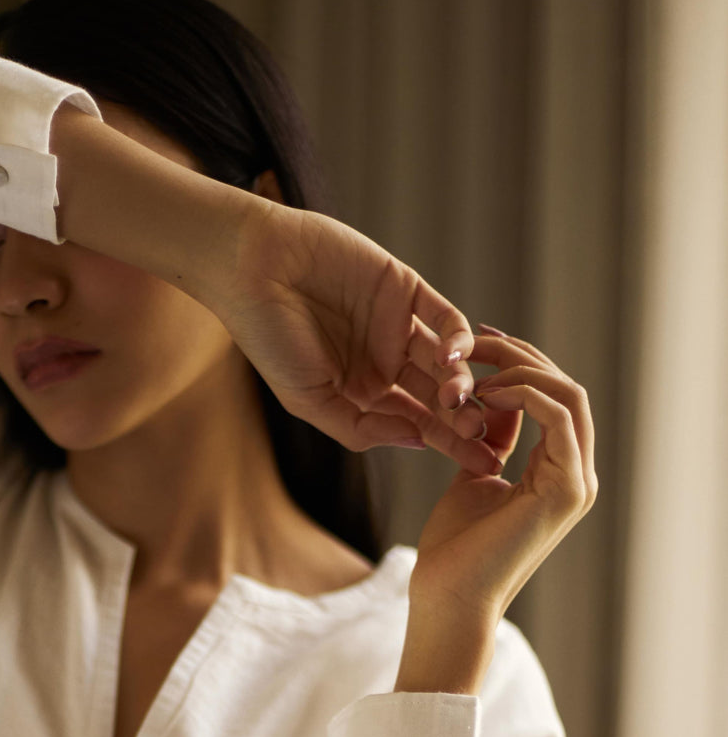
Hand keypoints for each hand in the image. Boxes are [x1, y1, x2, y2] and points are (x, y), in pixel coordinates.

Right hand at [215, 197, 498, 472]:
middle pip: (439, 397)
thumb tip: (416, 440)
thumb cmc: (269, 339)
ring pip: (447, 361)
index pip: (418, 424)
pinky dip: (457, 338)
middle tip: (481, 437)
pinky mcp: (405, 287)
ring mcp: (397, 325)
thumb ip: (360, 426)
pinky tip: (452, 358)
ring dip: (461, 384)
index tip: (485, 467)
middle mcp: (385, 362)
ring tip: (460, 402)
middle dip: (464, 420)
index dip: (451, 446)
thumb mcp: (309, 400)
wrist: (252, 269)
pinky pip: (444, 316)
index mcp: (363, 394)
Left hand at [396, 328, 596, 689]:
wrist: (448, 599)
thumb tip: (488, 403)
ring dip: (521, 370)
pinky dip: (523, 394)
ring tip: (474, 367)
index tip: (476, 343)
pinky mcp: (567, 490)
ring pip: (569, 395)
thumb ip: (489, 441)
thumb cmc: (453, 551)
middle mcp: (577, 475)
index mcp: (558, 472)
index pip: (553, 398)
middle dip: (520, 356)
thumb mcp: (472, 478)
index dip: (518, 364)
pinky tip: (483, 395)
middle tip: (475, 337)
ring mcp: (578, 483)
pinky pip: (558, 416)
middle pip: (566, 388)